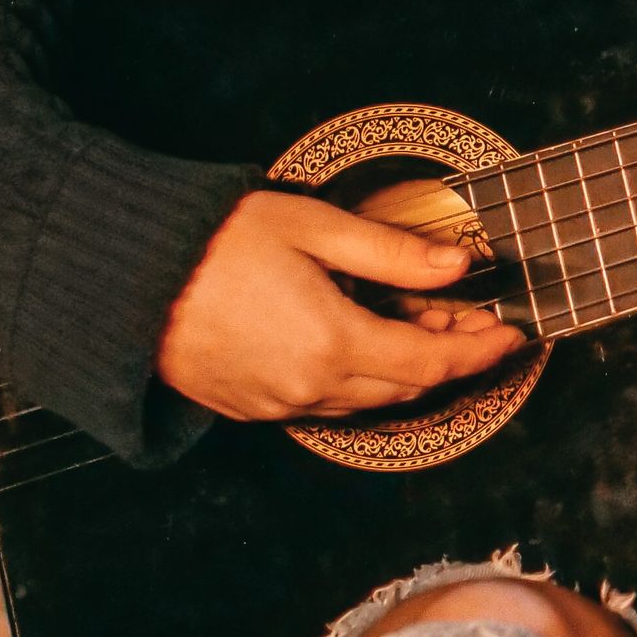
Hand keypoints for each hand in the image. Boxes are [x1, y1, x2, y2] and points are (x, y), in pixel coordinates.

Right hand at [155, 189, 525, 423]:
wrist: (122, 276)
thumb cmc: (210, 241)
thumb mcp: (312, 227)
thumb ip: (392, 252)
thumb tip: (460, 265)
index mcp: (333, 343)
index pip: (433, 362)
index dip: (481, 350)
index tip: (514, 334)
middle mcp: (310, 389)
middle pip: (406, 388)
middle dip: (449, 359)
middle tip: (473, 321)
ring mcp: (276, 405)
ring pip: (366, 402)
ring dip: (403, 371)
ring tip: (421, 325)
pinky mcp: (248, 408)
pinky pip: (324, 405)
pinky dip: (357, 381)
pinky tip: (360, 342)